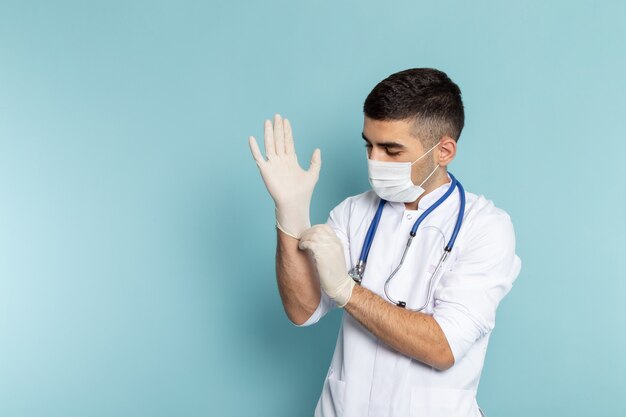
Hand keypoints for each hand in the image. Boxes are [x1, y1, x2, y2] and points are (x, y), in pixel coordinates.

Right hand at [248, 114, 321, 238]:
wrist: (294, 203)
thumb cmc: (304, 192)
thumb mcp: (313, 174)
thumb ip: (315, 161)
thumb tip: (317, 149)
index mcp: (291, 160)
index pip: (288, 142)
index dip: (287, 131)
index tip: (286, 120)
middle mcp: (281, 160)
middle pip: (279, 140)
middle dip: (278, 128)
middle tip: (277, 116)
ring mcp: (273, 164)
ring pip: (270, 145)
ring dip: (268, 134)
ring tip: (267, 122)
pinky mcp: (265, 170)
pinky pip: (258, 157)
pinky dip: (254, 148)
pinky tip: (252, 138)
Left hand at [298, 224, 354, 307]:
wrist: (340, 286)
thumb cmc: (335, 274)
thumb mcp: (334, 256)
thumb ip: (327, 246)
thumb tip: (313, 241)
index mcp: (338, 242)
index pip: (324, 227)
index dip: (314, 229)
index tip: (308, 236)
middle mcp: (334, 242)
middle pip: (317, 229)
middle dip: (307, 233)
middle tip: (302, 240)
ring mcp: (329, 247)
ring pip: (312, 234)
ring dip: (304, 238)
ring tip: (301, 245)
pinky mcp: (322, 254)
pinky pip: (309, 242)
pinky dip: (303, 243)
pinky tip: (302, 248)